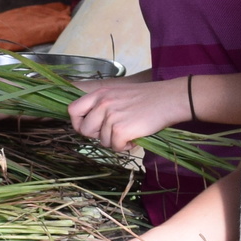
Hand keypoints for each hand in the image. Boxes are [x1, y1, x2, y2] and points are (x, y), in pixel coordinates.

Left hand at [68, 77, 192, 151]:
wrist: (168, 99)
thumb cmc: (146, 98)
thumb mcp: (118, 93)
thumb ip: (102, 104)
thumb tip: (91, 124)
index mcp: (99, 93)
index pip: (72, 110)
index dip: (78, 122)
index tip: (90, 127)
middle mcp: (102, 103)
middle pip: (84, 130)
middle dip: (97, 136)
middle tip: (113, 132)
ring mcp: (111, 117)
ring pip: (102, 141)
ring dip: (115, 141)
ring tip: (129, 132)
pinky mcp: (121, 130)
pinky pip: (116, 147)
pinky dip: (125, 146)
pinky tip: (135, 138)